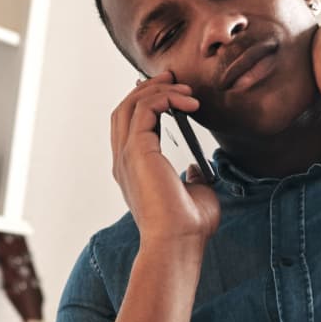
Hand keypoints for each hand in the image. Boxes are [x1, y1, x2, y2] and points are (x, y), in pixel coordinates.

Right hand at [110, 72, 220, 246]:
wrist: (178, 243)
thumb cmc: (188, 226)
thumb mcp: (195, 193)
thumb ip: (193, 177)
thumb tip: (197, 168)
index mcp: (132, 170)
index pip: (129, 125)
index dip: (146, 103)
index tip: (172, 92)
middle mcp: (123, 160)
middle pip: (124, 109)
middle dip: (148, 88)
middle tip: (174, 77)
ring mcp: (126, 156)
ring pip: (131, 105)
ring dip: (159, 90)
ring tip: (187, 91)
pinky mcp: (137, 152)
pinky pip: (144, 110)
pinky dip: (164, 99)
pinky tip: (188, 104)